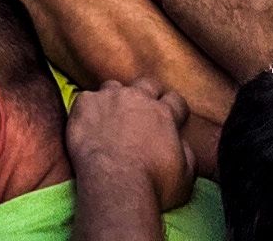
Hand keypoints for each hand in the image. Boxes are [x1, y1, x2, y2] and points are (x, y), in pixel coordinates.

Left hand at [67, 83, 195, 212]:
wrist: (116, 186)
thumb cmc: (152, 188)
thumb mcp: (185, 178)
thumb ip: (187, 153)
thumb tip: (181, 144)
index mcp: (164, 114)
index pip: (175, 101)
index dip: (176, 110)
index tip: (174, 119)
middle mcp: (137, 99)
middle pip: (146, 84)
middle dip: (148, 95)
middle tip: (143, 114)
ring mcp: (109, 98)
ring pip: (113, 88)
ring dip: (115, 101)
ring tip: (111, 121)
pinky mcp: (85, 104)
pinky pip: (86, 99)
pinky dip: (88, 112)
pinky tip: (87, 128)